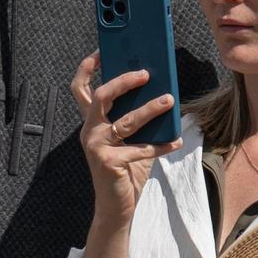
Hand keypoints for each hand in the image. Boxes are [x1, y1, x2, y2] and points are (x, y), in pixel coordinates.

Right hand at [71, 51, 179, 229]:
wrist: (116, 207)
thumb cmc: (125, 170)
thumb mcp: (130, 140)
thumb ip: (137, 119)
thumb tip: (161, 92)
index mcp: (91, 122)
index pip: (80, 88)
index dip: (87, 67)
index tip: (103, 50)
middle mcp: (89, 131)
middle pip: (101, 96)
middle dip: (123, 81)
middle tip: (146, 74)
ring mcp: (96, 147)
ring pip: (126, 120)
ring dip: (151, 109)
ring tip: (169, 100)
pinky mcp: (109, 163)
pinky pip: (141, 149)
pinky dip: (162, 145)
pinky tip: (177, 140)